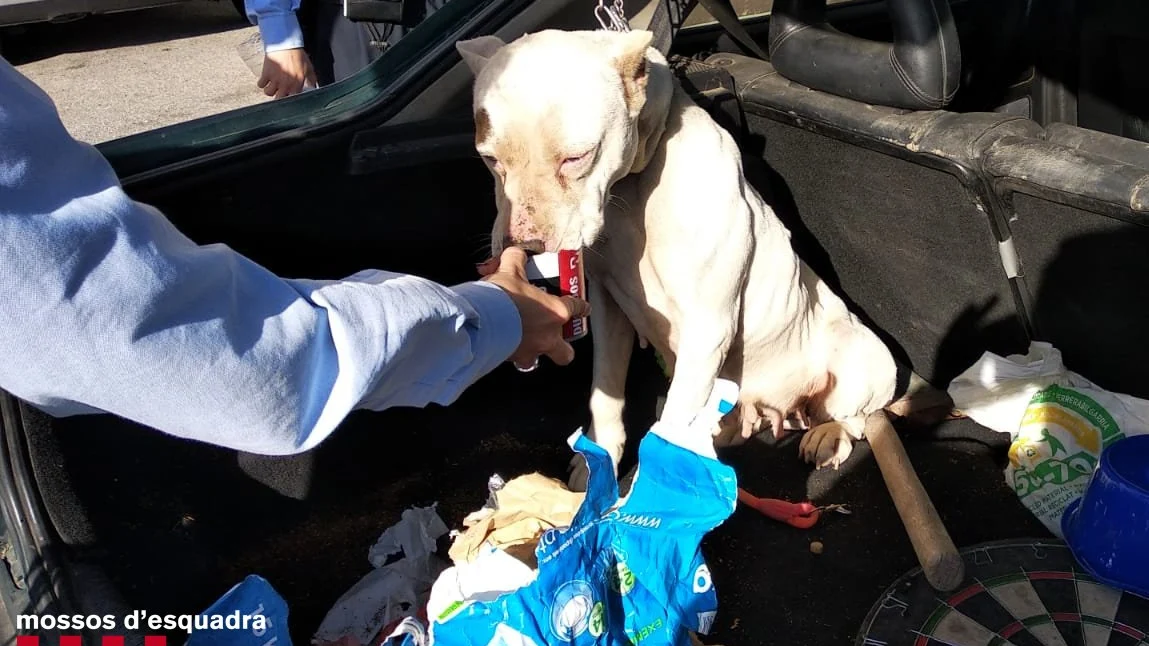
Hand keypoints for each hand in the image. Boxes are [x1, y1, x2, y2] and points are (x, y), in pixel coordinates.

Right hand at [258, 48, 317, 98]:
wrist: (285, 44)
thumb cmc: (297, 55)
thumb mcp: (309, 68)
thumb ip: (311, 80)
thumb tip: (313, 88)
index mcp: (296, 85)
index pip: (292, 99)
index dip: (290, 98)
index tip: (289, 95)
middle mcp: (285, 85)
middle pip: (278, 99)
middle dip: (279, 96)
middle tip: (280, 91)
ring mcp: (275, 80)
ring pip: (268, 93)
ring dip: (270, 90)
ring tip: (273, 85)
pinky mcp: (266, 74)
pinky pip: (260, 84)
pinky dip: (262, 83)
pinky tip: (266, 79)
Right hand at [481, 247, 590, 370]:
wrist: (480, 320)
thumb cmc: (502, 297)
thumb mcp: (511, 271)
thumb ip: (517, 260)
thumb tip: (517, 254)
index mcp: (555, 312)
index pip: (576, 308)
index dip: (581, 307)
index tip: (583, 308)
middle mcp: (548, 336)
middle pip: (565, 353)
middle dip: (563, 348)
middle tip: (554, 337)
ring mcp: (530, 351)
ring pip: (538, 360)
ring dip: (533, 352)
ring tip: (524, 342)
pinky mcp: (511, 359)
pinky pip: (515, 359)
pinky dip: (512, 352)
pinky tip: (502, 341)